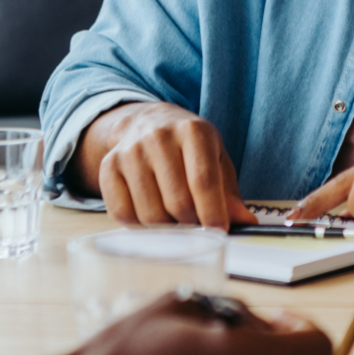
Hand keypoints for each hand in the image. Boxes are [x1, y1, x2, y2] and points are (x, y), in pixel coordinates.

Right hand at [75, 101, 253, 228]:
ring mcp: (130, 151)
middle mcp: (158, 137)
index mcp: (192, 131)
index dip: (212, 213)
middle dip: (193, 225)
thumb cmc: (189, 148)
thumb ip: (229, 192)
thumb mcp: (216, 159)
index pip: (203, 180)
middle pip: (177, 202)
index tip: (219, 232)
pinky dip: (140, 227)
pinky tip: (152, 218)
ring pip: (150, 214)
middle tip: (198, 228)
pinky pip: (122, 214)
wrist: (146, 122)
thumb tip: (245, 222)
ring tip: (177, 222)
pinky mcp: (108, 167)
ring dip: (168, 230)